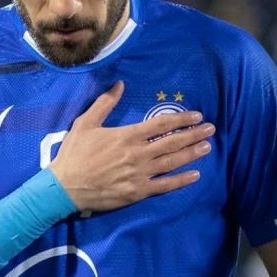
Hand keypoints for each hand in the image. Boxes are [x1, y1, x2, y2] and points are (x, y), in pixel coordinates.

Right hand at [49, 80, 214, 211]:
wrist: (65, 187)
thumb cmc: (74, 153)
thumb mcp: (86, 123)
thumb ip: (105, 104)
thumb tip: (119, 84)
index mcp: (127, 136)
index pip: (160, 124)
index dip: (181, 119)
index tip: (196, 115)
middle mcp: (137, 154)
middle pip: (172, 142)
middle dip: (193, 134)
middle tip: (211, 129)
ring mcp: (139, 174)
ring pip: (172, 162)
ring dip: (191, 154)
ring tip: (207, 147)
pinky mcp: (138, 192)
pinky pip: (165, 186)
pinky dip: (181, 180)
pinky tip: (195, 174)